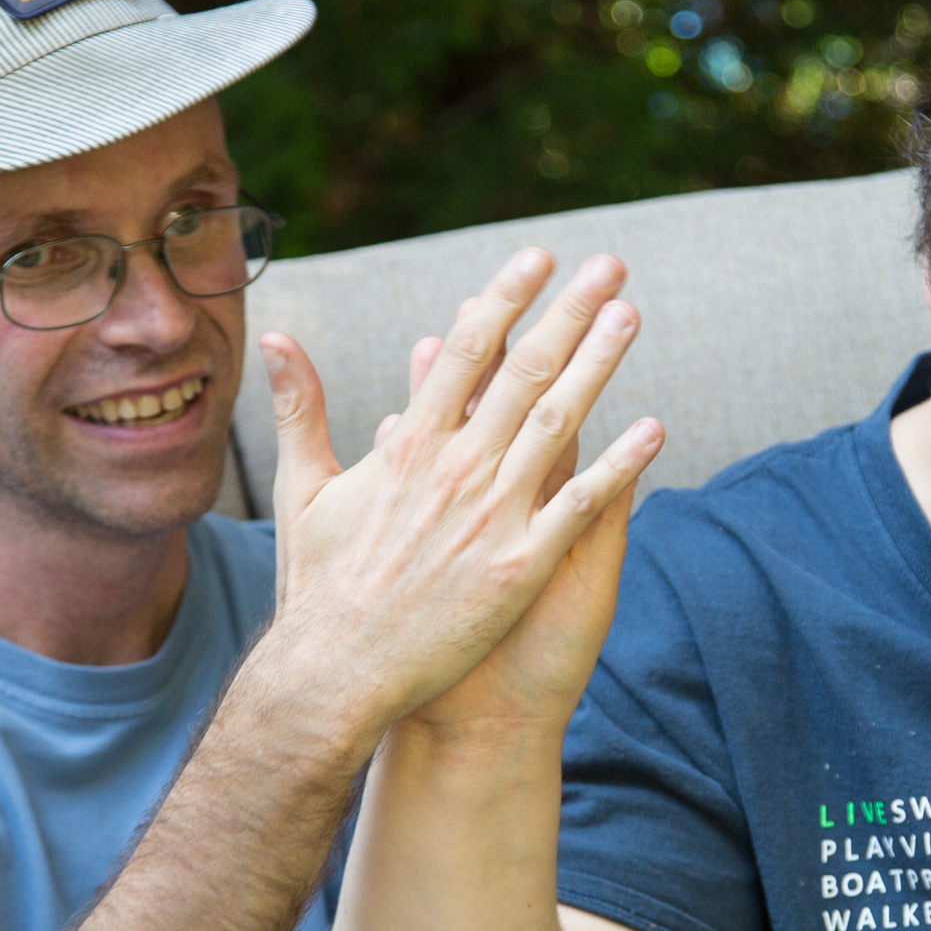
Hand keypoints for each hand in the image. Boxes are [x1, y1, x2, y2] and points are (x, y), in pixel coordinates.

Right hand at [258, 248, 662, 742]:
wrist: (335, 673)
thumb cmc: (317, 586)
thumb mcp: (304, 488)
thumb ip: (299, 408)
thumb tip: (277, 338)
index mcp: (407, 446)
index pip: (464, 351)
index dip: (505, 298)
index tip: (537, 257)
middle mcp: (454, 469)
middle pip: (523, 372)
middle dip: (569, 312)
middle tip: (609, 266)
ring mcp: (490, 516)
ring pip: (558, 423)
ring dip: (599, 365)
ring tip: (631, 317)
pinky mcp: (519, 567)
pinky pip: (580, 506)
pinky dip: (618, 465)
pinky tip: (652, 429)